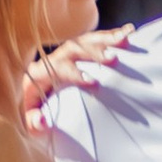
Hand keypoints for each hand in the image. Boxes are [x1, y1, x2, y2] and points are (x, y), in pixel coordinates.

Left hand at [20, 26, 134, 132]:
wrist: (39, 106)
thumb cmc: (39, 118)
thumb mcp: (33, 128)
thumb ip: (35, 125)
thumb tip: (42, 120)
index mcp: (37, 76)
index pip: (55, 70)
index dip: (74, 74)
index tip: (94, 83)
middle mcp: (52, 60)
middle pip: (72, 49)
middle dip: (93, 52)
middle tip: (113, 59)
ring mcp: (65, 54)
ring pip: (85, 41)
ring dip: (105, 40)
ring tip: (125, 39)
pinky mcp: (77, 52)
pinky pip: (95, 40)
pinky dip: (111, 37)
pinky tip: (128, 33)